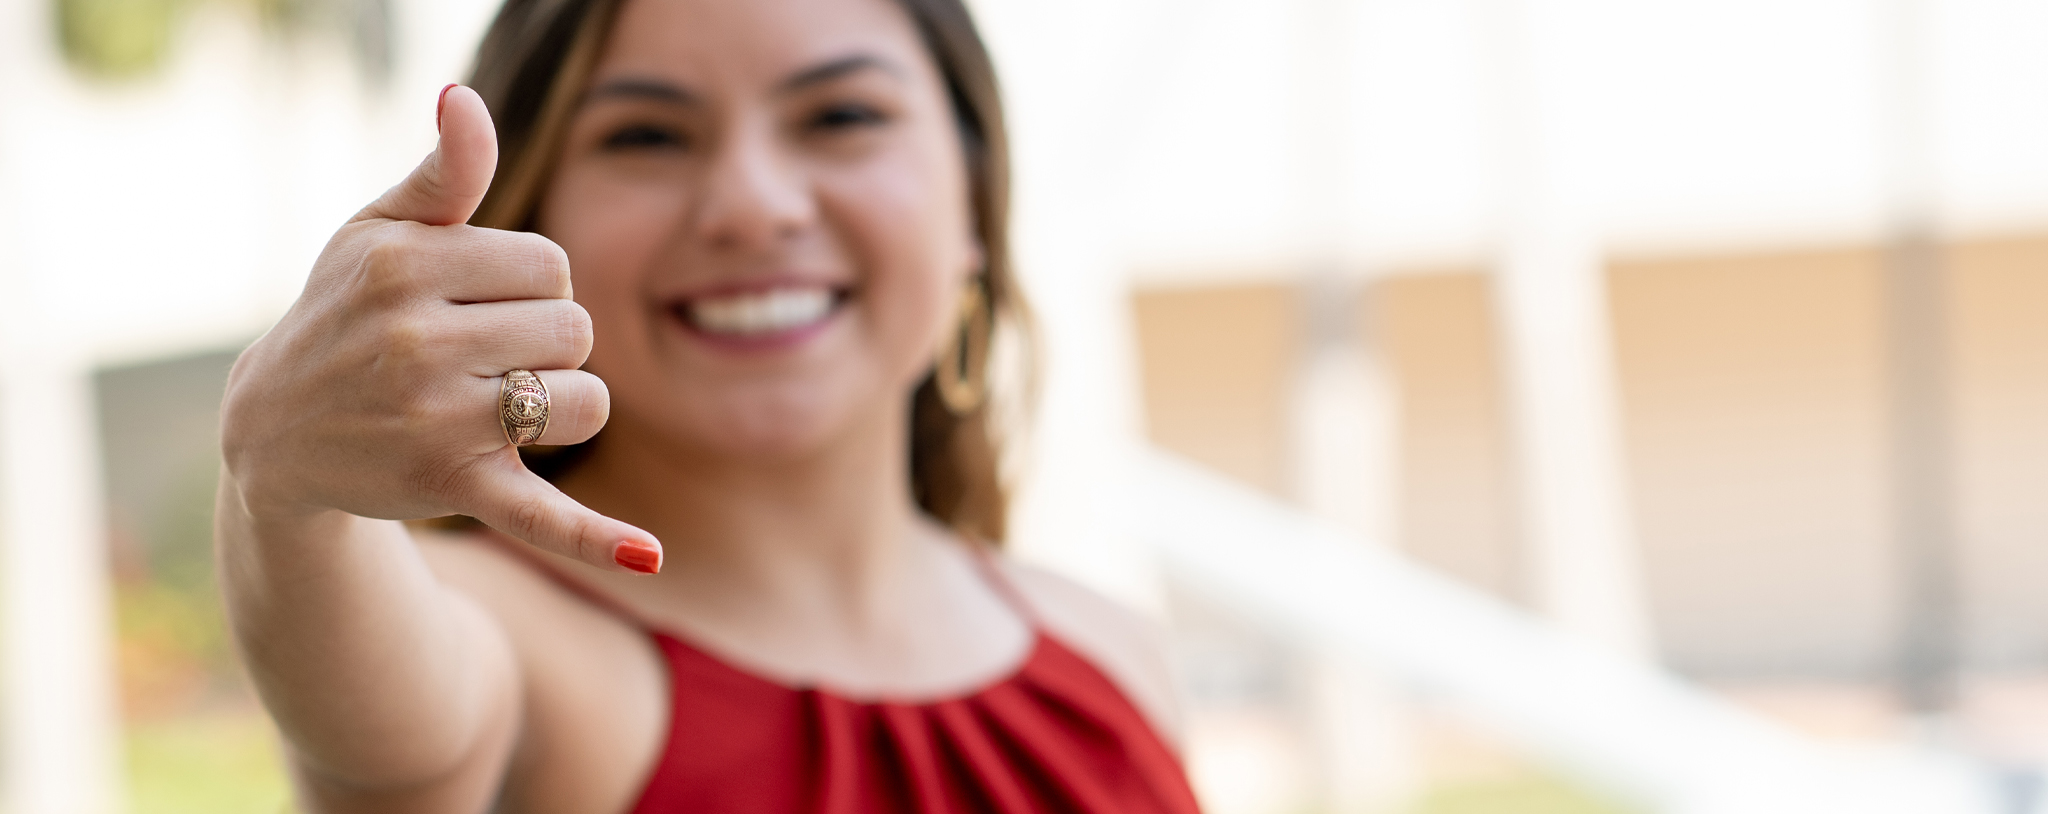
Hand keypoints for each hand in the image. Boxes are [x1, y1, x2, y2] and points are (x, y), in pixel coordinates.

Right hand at [221, 85, 659, 573]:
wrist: (275, 430)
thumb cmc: (345, 312)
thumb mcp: (379, 233)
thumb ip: (442, 173)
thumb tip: (466, 98)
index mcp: (406, 266)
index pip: (552, 263)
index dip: (530, 283)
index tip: (476, 299)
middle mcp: (418, 342)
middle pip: (573, 328)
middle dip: (544, 341)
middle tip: (478, 356)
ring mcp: (436, 421)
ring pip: (581, 400)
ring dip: (561, 404)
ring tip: (497, 404)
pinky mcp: (454, 489)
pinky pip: (543, 515)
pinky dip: (595, 539)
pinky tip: (649, 557)